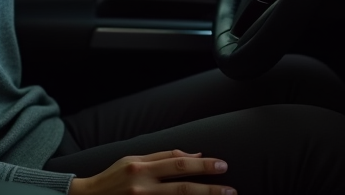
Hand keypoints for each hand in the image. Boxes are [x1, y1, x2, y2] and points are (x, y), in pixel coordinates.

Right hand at [68, 150, 234, 194]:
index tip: (222, 165)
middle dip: (209, 188)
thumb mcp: (134, 160)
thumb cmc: (113, 177)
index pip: (178, 164)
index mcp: (141, 168)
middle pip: (182, 187)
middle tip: (231, 189)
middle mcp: (143, 187)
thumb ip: (162, 157)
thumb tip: (192, 154)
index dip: (202, 165)